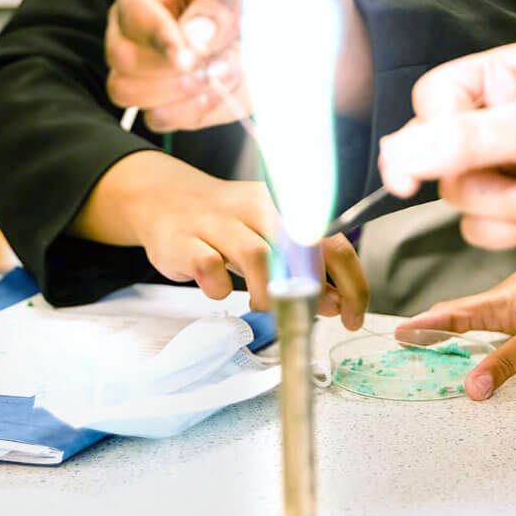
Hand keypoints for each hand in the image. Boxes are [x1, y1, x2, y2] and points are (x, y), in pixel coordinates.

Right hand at [72, 151, 366, 327]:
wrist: (163, 199)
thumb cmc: (226, 224)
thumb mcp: (267, 238)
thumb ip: (301, 268)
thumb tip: (336, 302)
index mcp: (284, 205)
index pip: (332, 241)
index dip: (350, 283)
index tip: (352, 316)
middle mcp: (255, 207)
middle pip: (299, 246)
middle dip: (315, 289)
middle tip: (311, 317)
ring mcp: (217, 221)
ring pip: (256, 255)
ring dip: (268, 293)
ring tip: (265, 307)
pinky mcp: (183, 239)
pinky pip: (208, 265)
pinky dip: (219, 286)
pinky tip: (220, 291)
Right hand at [104, 0, 246, 130]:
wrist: (274, 23)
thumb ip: (221, 2)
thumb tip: (195, 37)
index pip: (133, 11)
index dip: (161, 38)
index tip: (190, 58)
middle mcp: (128, 21)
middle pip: (122, 57)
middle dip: (175, 68)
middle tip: (224, 61)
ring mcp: (136, 62)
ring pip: (127, 91)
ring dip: (183, 91)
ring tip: (225, 70)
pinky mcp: (155, 96)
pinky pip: (157, 117)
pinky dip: (193, 110)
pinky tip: (220, 89)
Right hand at [376, 42, 515, 267]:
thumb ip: (462, 140)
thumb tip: (396, 157)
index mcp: (502, 76)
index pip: (432, 97)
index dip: (430, 131)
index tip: (417, 167)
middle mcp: (496, 118)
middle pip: (434, 154)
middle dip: (483, 175)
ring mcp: (502, 167)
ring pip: (455, 197)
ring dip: (510, 205)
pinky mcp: (512, 211)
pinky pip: (477, 229)